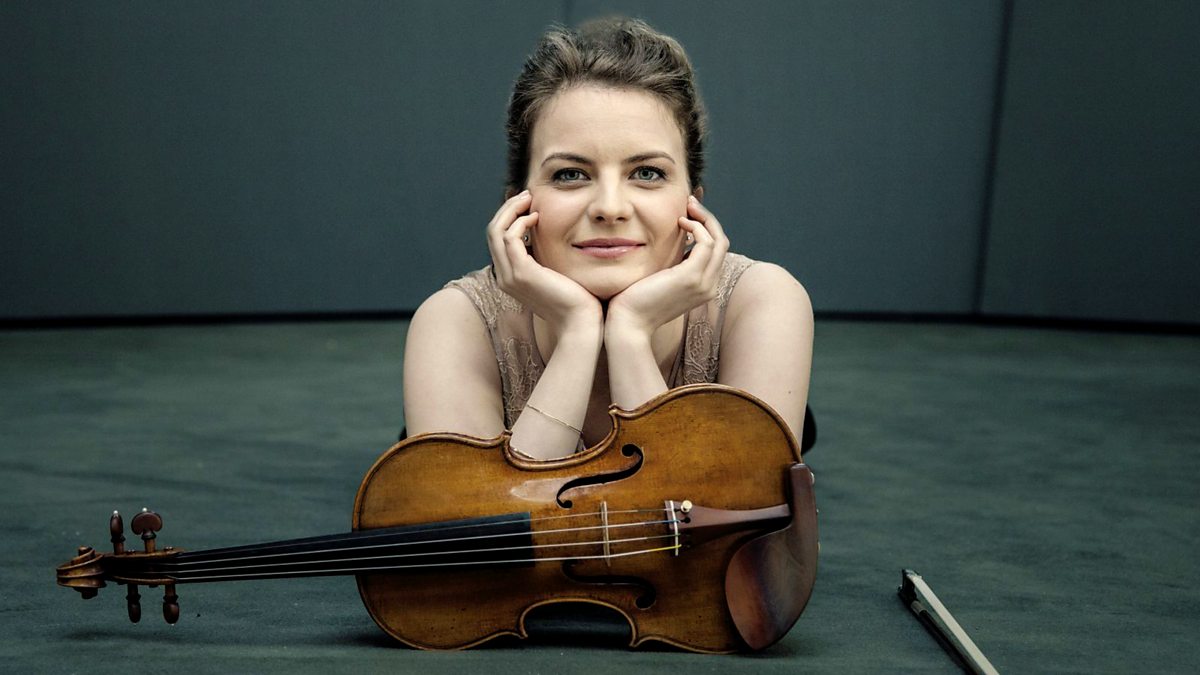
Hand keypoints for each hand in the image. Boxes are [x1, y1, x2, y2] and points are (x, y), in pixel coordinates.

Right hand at [486, 191, 601, 332]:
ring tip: (530, 200)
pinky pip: (510, 238)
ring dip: (511, 210)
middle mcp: (504, 276)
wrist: (580, 322)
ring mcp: (510, 276)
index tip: (526, 203)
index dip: (508, 216)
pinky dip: (520, 223)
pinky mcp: (522, 273)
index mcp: (509, 276)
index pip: (498, 239)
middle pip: (492, 231)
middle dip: (507, 208)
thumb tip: (545, 234)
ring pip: (496, 231)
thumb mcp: (554, 272)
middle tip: (526, 195)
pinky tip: (537, 217)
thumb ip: (544, 256)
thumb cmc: (574, 299)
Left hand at [606, 196, 729, 338]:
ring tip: (687, 207)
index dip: (706, 228)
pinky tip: (680, 222)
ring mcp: (703, 283)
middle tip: (691, 203)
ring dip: (704, 218)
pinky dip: (697, 227)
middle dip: (708, 219)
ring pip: (718, 240)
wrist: (628, 323)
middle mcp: (709, 286)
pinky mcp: (691, 277)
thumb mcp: (660, 276)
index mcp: (703, 287)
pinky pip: (706, 243)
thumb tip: (673, 238)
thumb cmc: (636, 301)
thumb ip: (671, 261)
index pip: (715, 251)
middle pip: (722, 243)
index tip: (689, 213)